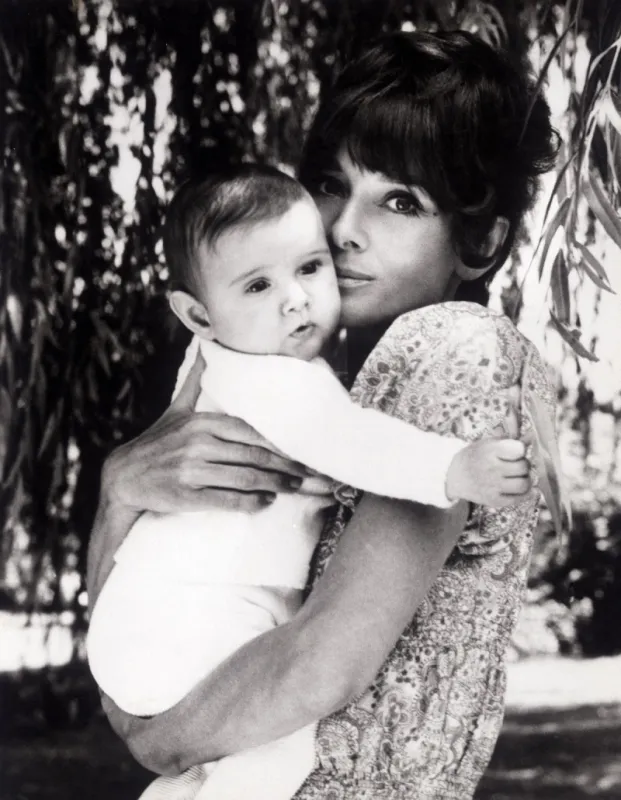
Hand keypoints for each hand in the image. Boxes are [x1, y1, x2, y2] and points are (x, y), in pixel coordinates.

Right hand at [87, 346, 309, 609]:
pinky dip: (250, 501)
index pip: (252, 432)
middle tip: (316, 474)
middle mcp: (198, 443)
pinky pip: (226, 499)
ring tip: (299, 488)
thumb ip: (197, 379)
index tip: (308, 450)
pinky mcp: (186, 495)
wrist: (123, 477)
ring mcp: (192, 470)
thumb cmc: (158, 442)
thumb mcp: (176, 408)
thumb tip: (206, 343)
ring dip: (277, 484)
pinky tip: (266, 502)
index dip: (283, 443)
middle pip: (255, 455)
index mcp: (202, 422)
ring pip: (246, 477)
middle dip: (289, 467)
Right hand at [446, 438, 530, 507]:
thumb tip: (531, 438)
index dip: (520, 450)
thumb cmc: (475, 456)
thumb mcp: (488, 443)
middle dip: (522, 464)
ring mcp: (493, 486)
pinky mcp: (494, 500)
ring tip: (517, 477)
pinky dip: (523, 493)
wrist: (454, 475)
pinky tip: (518, 487)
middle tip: (514, 464)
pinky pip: (519, 498)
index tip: (514, 451)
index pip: (519, 449)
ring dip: (524, 479)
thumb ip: (509, 440)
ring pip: (524, 484)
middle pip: (524, 466)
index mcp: (490, 450)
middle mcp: (491, 468)